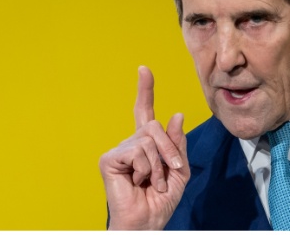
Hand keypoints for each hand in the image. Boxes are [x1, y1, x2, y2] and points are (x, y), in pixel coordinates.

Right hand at [99, 66, 189, 229]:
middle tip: (172, 171)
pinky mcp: (109, 159)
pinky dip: (145, 169)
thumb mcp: (179, 170)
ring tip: (152, 182)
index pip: (145, 112)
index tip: (144, 70)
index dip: (145, 90)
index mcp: (146, 145)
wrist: (148, 221)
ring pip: (148, 140)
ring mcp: (119, 150)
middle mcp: (131, 143)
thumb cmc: (160, 200)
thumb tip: (176, 114)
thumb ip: (177, 144)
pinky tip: (138, 182)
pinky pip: (137, 151)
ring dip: (159, 165)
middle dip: (169, 149)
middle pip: (154, 126)